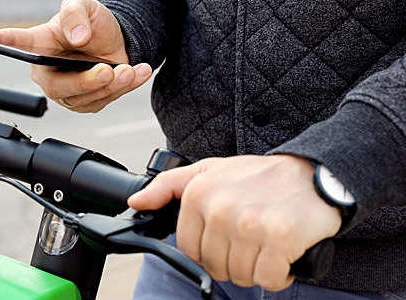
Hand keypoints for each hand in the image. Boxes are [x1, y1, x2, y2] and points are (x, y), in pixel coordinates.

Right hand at [0, 0, 152, 112]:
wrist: (116, 40)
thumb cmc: (91, 22)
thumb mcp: (85, 7)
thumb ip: (76, 15)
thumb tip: (77, 36)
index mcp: (39, 44)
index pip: (16, 43)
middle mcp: (49, 72)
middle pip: (58, 88)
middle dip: (86, 82)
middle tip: (107, 71)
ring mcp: (68, 90)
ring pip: (86, 99)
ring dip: (112, 86)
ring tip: (129, 69)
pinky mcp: (88, 101)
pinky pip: (106, 100)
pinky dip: (126, 87)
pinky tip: (137, 72)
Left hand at [129, 155, 340, 290]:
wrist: (313, 174)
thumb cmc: (259, 177)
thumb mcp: (208, 171)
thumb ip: (167, 186)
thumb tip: (135, 202)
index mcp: (198, 194)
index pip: (188, 249)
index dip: (209, 249)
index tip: (227, 236)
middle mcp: (221, 208)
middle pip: (215, 266)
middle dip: (234, 259)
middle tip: (252, 237)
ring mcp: (250, 224)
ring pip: (241, 275)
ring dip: (257, 267)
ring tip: (267, 242)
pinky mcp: (280, 237)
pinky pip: (268, 279)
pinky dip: (279, 274)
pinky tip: (284, 252)